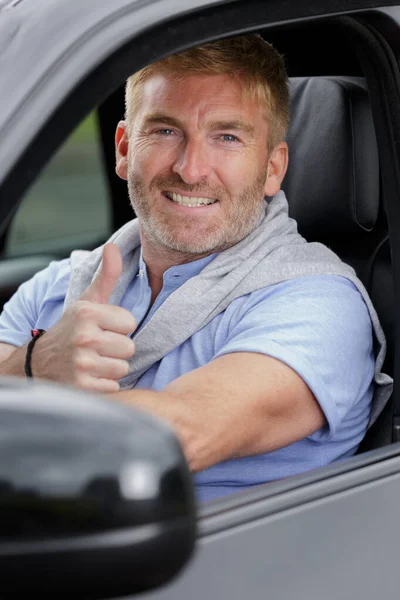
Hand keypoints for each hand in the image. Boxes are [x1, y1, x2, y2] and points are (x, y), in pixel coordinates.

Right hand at [32, 243, 135, 391]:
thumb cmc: (71, 329)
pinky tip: (89, 375)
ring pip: (123, 367)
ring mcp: (82, 363)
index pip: (130, 323)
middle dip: (116, 349)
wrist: (39, 363)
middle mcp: (84, 337)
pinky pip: (113, 385)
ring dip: (111, 367)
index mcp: (87, 313)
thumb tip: (113, 247)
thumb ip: (106, 275)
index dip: (119, 327)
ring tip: (94, 360)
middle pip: (129, 347)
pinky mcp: (82, 386)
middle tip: (98, 347)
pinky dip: (104, 384)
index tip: (103, 328)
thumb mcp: (87, 301)